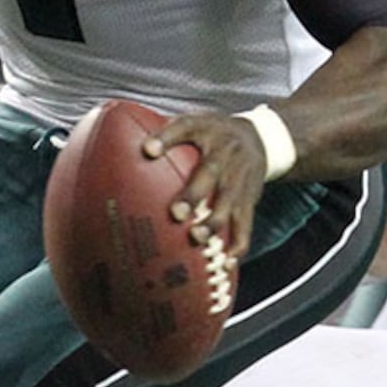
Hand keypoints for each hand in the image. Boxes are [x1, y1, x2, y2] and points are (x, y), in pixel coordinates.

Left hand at [144, 111, 269, 258]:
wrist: (259, 139)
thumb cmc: (213, 134)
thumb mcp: (193, 123)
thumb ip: (163, 134)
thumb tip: (128, 148)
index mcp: (205, 131)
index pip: (184, 128)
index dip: (165, 138)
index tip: (148, 149)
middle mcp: (224, 154)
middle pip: (209, 173)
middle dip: (193, 194)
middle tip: (176, 213)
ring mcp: (238, 179)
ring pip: (228, 203)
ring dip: (213, 223)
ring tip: (197, 238)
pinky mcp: (249, 199)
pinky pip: (245, 224)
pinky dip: (238, 244)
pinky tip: (226, 263)